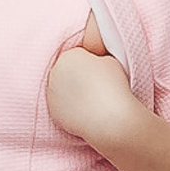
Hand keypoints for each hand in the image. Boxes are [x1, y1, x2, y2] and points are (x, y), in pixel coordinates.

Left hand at [47, 14, 141, 149]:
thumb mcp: (113, 60)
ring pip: (63, 88)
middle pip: (66, 70)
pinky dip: (72, 107)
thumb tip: (96, 51)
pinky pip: (63, 105)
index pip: (77, 54)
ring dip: (73, 91)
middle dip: (77, 74)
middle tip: (97, 84)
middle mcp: (54, 74)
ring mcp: (52, 95)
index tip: (102, 69)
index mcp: (69, 56)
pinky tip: (87, 110)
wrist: (112, 119)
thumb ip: (99, 54)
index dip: (91, 61)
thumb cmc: (116, 86)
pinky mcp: (54, 114)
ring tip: (93, 98)